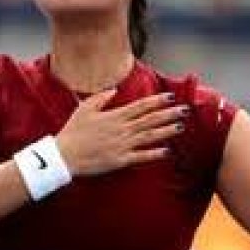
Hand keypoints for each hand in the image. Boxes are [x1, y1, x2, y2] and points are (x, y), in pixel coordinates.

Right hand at [56, 90, 187, 176]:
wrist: (64, 155)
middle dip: (169, 113)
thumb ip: (101, 98)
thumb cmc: (73, 132)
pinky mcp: (120, 160)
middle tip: (185, 109)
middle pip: (150, 119)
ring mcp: (122, 145)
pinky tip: (167, 151)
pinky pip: (141, 156)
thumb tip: (114, 89)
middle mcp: (122, 129)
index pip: (141, 106)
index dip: (157, 101)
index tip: (170, 96)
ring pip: (149, 136)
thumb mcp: (84, 109)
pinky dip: (155, 154)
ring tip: (180, 126)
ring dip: (166, 131)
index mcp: (115, 116)